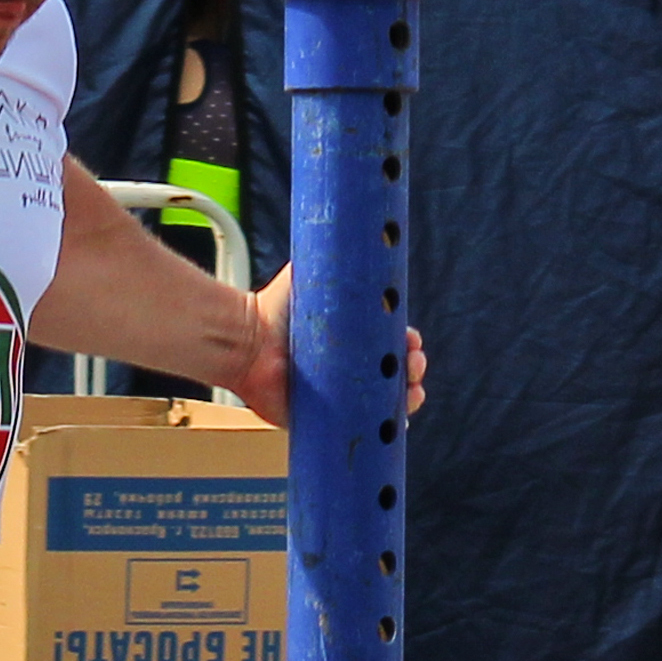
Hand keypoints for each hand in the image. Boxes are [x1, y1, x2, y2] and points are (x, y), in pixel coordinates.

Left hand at [227, 265, 427, 426]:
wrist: (248, 341)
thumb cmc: (275, 310)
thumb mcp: (310, 279)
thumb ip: (330, 260)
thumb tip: (355, 232)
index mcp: (352, 340)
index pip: (391, 344)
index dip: (407, 345)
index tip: (412, 342)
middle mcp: (349, 368)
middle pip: (396, 373)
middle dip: (414, 368)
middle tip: (413, 362)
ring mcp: (341, 396)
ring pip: (387, 401)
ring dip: (408, 396)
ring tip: (412, 389)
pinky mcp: (327, 420)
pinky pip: (362, 429)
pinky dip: (384, 428)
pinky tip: (396, 424)